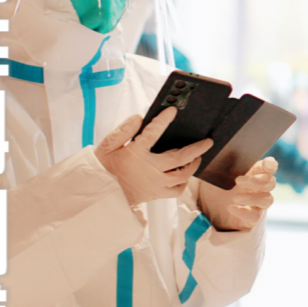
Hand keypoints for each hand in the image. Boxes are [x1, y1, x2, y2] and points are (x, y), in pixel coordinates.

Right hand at [95, 108, 212, 205]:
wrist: (100, 194)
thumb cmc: (103, 168)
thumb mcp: (107, 146)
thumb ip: (123, 131)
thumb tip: (139, 118)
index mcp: (136, 154)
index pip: (152, 133)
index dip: (163, 120)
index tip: (172, 111)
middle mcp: (149, 170)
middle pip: (179, 158)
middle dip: (196, 149)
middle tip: (207, 142)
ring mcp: (154, 184)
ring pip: (182, 176)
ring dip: (192, 166)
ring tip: (197, 157)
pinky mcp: (155, 195)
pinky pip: (176, 191)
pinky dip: (183, 182)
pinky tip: (183, 175)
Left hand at [198, 157, 277, 230]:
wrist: (209, 208)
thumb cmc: (214, 186)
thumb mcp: (214, 173)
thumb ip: (218, 163)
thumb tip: (214, 154)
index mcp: (252, 173)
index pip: (268, 167)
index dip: (270, 165)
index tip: (267, 164)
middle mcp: (258, 187)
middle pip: (270, 183)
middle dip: (256, 181)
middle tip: (237, 181)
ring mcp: (257, 203)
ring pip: (267, 199)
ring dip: (252, 197)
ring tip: (235, 198)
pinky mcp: (253, 218)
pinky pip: (256, 216)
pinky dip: (244, 212)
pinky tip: (231, 208)